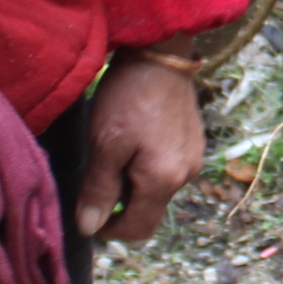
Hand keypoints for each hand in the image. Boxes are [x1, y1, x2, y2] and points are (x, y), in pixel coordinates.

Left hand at [73, 51, 206, 242]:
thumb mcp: (105, 143)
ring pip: (157, 188)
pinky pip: (167, 168)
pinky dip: (146, 165)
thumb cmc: (129, 96)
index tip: (89, 215)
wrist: (160, 52)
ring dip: (133, 181)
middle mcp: (186, 175)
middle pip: (148, 208)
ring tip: (115, 148)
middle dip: (121, 201)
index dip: (111, 231)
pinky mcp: (193, 142)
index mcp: (164, 180)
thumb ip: (99, 189)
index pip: (139, 229)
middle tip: (98, 170)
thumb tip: (89, 227)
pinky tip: (134, 138)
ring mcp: (194, 158)